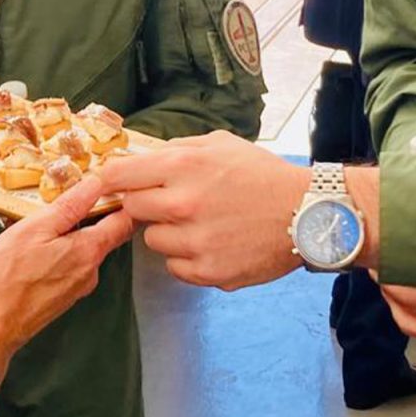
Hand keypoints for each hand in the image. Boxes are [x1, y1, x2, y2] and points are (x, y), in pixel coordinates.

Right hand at [0, 178, 136, 354]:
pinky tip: (34, 252)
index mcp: (89, 251)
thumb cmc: (6, 277)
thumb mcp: (34, 228)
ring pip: (83, 251)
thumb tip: (95, 184)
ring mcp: (78, 287)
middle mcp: (91, 271)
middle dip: (89, 216)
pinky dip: (58, 254)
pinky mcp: (63, 297)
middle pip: (105, 235)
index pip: (125, 221)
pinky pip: (68, 267)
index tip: (107, 185)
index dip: (121, 199)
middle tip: (64, 200)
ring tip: (40, 227)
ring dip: (68, 236)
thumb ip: (69, 206)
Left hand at [95, 130, 309, 289]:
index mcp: (183, 166)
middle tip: (169, 203)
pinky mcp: (207, 271)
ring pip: (151, 240)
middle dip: (145, 204)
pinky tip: (211, 244)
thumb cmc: (263, 175)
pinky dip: (187, 258)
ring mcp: (194, 241)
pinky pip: (174, 267)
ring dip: (167, 233)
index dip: (110, 180)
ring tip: (199, 224)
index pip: (120, 175)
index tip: (108, 185)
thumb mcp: (220, 145)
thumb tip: (141, 157)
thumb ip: (177, 149)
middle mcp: (183, 203)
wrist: (306, 214)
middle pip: (132, 208)